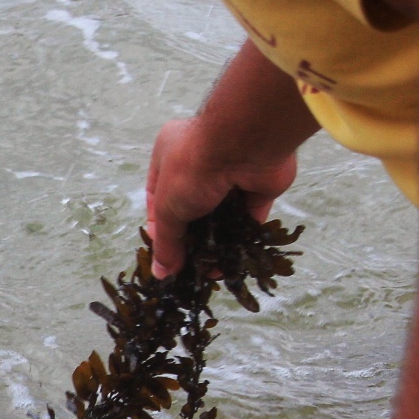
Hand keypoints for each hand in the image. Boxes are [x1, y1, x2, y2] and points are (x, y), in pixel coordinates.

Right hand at [144, 116, 297, 277]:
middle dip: (191, 241)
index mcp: (169, 155)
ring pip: (221, 216)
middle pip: (191, 210)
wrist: (245, 145)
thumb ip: (166, 242)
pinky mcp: (259, 185)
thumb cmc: (193, 167)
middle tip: (190, 269)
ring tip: (213, 271)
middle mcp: (200, 162)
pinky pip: (249, 217)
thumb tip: (161, 273)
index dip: (161, 229)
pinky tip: (235, 261)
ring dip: (217, 244)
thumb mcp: (168, 208)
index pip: (159, 199)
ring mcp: (232, 173)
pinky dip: (242, 238)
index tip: (165, 256)